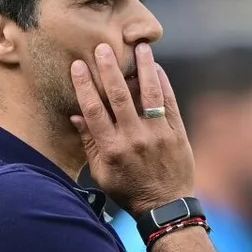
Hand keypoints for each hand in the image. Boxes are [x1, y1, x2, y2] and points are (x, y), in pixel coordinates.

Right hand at [70, 43, 194, 217]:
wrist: (166, 205)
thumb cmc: (129, 190)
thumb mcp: (101, 172)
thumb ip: (89, 143)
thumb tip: (76, 115)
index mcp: (112, 149)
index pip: (94, 110)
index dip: (84, 86)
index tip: (77, 66)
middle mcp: (134, 138)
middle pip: (119, 96)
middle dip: (110, 69)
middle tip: (103, 47)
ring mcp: (157, 134)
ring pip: (148, 94)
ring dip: (143, 68)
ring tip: (139, 46)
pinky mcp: (176, 132)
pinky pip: (169, 102)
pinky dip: (162, 83)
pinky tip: (155, 67)